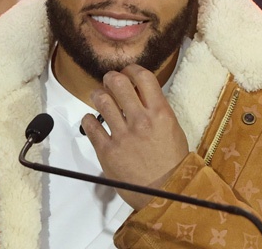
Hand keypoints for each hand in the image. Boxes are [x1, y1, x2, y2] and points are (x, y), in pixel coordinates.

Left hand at [81, 64, 188, 209]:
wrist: (166, 193)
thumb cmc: (172, 163)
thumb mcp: (173, 129)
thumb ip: (157, 109)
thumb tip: (141, 94)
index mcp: (160, 113)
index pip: (143, 77)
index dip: (132, 69)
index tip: (127, 72)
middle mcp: (140, 120)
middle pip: (118, 82)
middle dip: (111, 78)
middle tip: (109, 82)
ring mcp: (122, 135)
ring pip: (101, 99)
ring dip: (98, 94)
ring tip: (98, 97)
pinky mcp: (107, 150)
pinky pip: (90, 125)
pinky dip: (88, 119)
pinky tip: (92, 120)